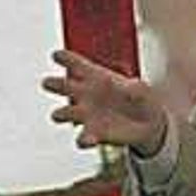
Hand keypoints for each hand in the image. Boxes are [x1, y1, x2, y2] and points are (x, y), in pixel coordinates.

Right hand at [44, 48, 167, 153]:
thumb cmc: (141, 99)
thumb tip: (132, 87)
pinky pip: (83, 138)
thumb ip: (137, 88)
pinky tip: (86, 140)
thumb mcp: (143, 89)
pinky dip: (83, 139)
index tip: (56, 55)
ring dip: (62, 114)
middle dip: (54, 84)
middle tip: (47, 83)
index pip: (77, 64)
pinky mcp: (93, 134)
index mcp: (96, 77)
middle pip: (63, 86)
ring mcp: (87, 115)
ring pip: (65, 113)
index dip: (65, 59)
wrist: (148, 124)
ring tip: (59, 114)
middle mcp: (86, 94)